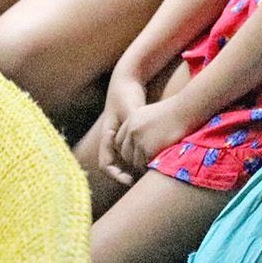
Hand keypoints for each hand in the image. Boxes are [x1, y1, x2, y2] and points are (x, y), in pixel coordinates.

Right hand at [96, 69, 149, 184]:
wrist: (127, 80)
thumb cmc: (126, 93)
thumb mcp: (130, 110)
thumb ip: (133, 124)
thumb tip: (140, 142)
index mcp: (107, 135)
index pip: (106, 165)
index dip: (115, 176)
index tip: (128, 181)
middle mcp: (112, 138)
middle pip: (116, 165)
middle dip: (127, 175)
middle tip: (142, 181)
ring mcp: (120, 135)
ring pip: (126, 159)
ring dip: (135, 167)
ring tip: (151, 172)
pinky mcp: (130, 132)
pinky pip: (133, 150)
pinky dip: (142, 156)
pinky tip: (155, 157)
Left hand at [110, 93, 197, 177]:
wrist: (189, 109)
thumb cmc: (178, 111)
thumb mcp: (153, 114)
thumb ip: (142, 126)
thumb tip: (140, 142)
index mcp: (131, 119)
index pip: (120, 141)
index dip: (128, 148)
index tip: (139, 152)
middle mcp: (132, 130)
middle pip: (125, 153)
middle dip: (134, 159)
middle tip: (148, 160)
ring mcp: (139, 140)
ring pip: (135, 161)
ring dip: (144, 163)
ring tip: (157, 160)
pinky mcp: (149, 149)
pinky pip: (145, 164)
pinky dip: (153, 164)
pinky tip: (162, 160)